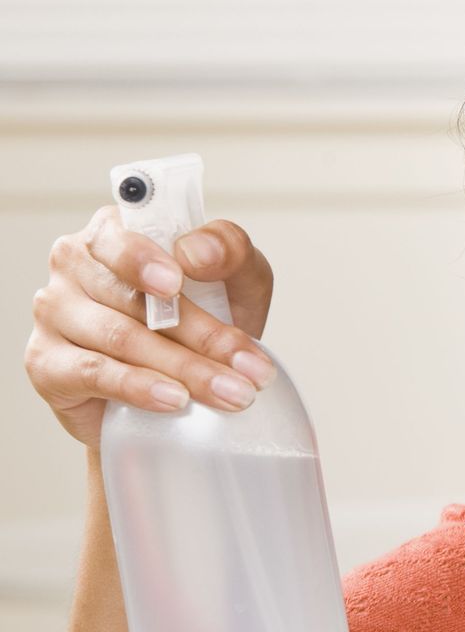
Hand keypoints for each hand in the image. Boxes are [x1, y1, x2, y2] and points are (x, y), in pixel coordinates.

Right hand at [25, 207, 276, 447]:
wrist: (177, 389)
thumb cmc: (205, 318)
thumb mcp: (236, 279)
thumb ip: (229, 250)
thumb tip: (195, 251)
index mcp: (113, 232)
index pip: (123, 237)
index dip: (146, 260)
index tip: (176, 283)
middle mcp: (74, 265)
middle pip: (135, 300)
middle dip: (203, 337)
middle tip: (251, 369)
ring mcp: (54, 313)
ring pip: (121, 338)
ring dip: (186, 369)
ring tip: (233, 393)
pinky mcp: (45, 362)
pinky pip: (94, 373)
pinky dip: (139, 387)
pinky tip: (175, 400)